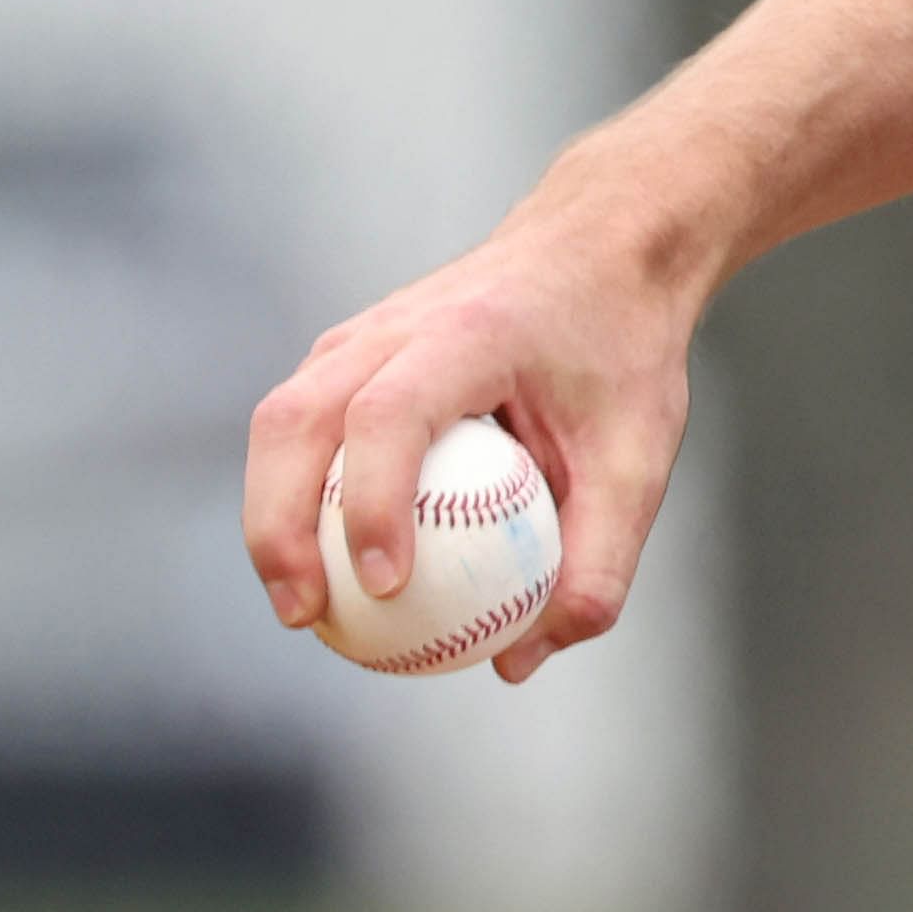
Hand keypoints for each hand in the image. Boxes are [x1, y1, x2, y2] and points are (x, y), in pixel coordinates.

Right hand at [242, 160, 706, 682]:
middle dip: (280, 525)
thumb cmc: (623, 353)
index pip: (391, 413)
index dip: (374, 501)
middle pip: (294, 419)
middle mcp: (396, 323)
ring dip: (270, 517)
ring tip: (299, 609)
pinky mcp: (346, 354)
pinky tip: (319, 569)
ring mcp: (359, 333)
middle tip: (305, 616)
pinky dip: (292, 495)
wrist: (602, 250)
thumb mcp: (641, 456)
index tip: (385, 587)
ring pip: (279, 423)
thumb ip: (598, 558)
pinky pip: (299, 428)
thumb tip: (521, 661)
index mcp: (471, 332)